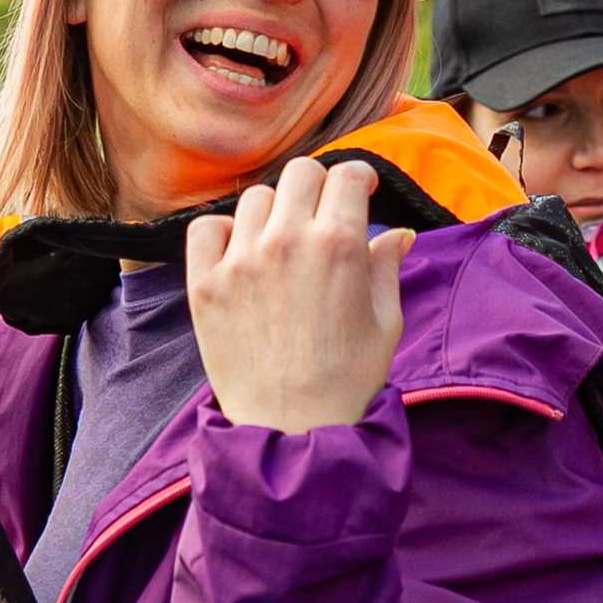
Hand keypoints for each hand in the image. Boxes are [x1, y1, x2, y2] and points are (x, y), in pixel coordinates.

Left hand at [185, 158, 415, 434]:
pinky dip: (223, 233)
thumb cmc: (348, 380)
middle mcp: (287, 241)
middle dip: (319, 186)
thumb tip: (397, 233)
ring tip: (283, 244)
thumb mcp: (385, 321)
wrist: (294, 429)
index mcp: (338, 243)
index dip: (357, 179)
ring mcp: (241, 260)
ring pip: (256, 198)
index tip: (358, 192)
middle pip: (301, 173)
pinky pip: (206, 229)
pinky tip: (241, 254)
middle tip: (322, 214)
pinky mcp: (205, 285)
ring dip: (275, 212)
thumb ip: (387, 266)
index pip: (345, 175)